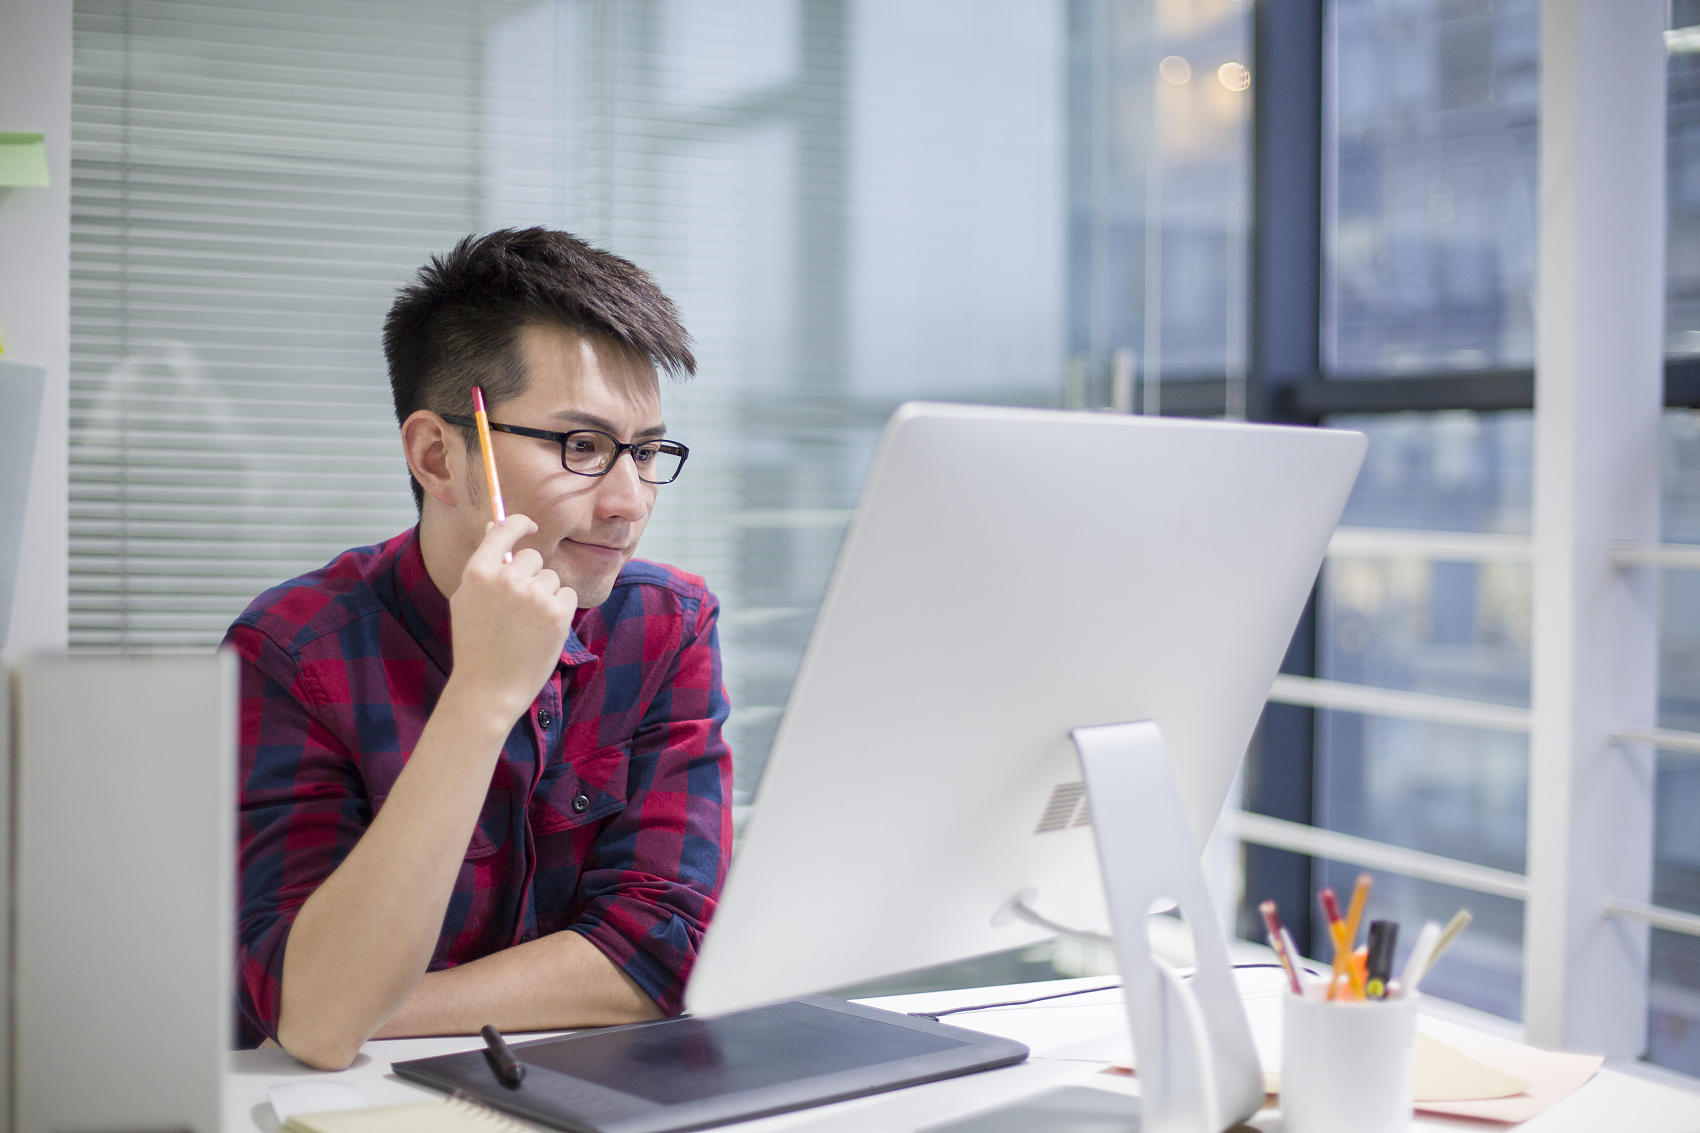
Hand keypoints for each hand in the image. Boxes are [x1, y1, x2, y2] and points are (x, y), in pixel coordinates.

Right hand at [445, 516, 579, 724]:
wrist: (488, 689)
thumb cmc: (475, 645)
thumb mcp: (467, 600)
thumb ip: (483, 564)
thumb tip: (494, 526)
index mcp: (478, 572)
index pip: (505, 529)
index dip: (520, 524)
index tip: (530, 526)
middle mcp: (506, 578)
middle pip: (533, 557)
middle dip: (530, 576)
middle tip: (518, 608)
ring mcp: (533, 595)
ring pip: (551, 578)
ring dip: (544, 596)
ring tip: (526, 626)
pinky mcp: (557, 612)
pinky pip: (567, 595)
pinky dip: (559, 611)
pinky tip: (541, 632)